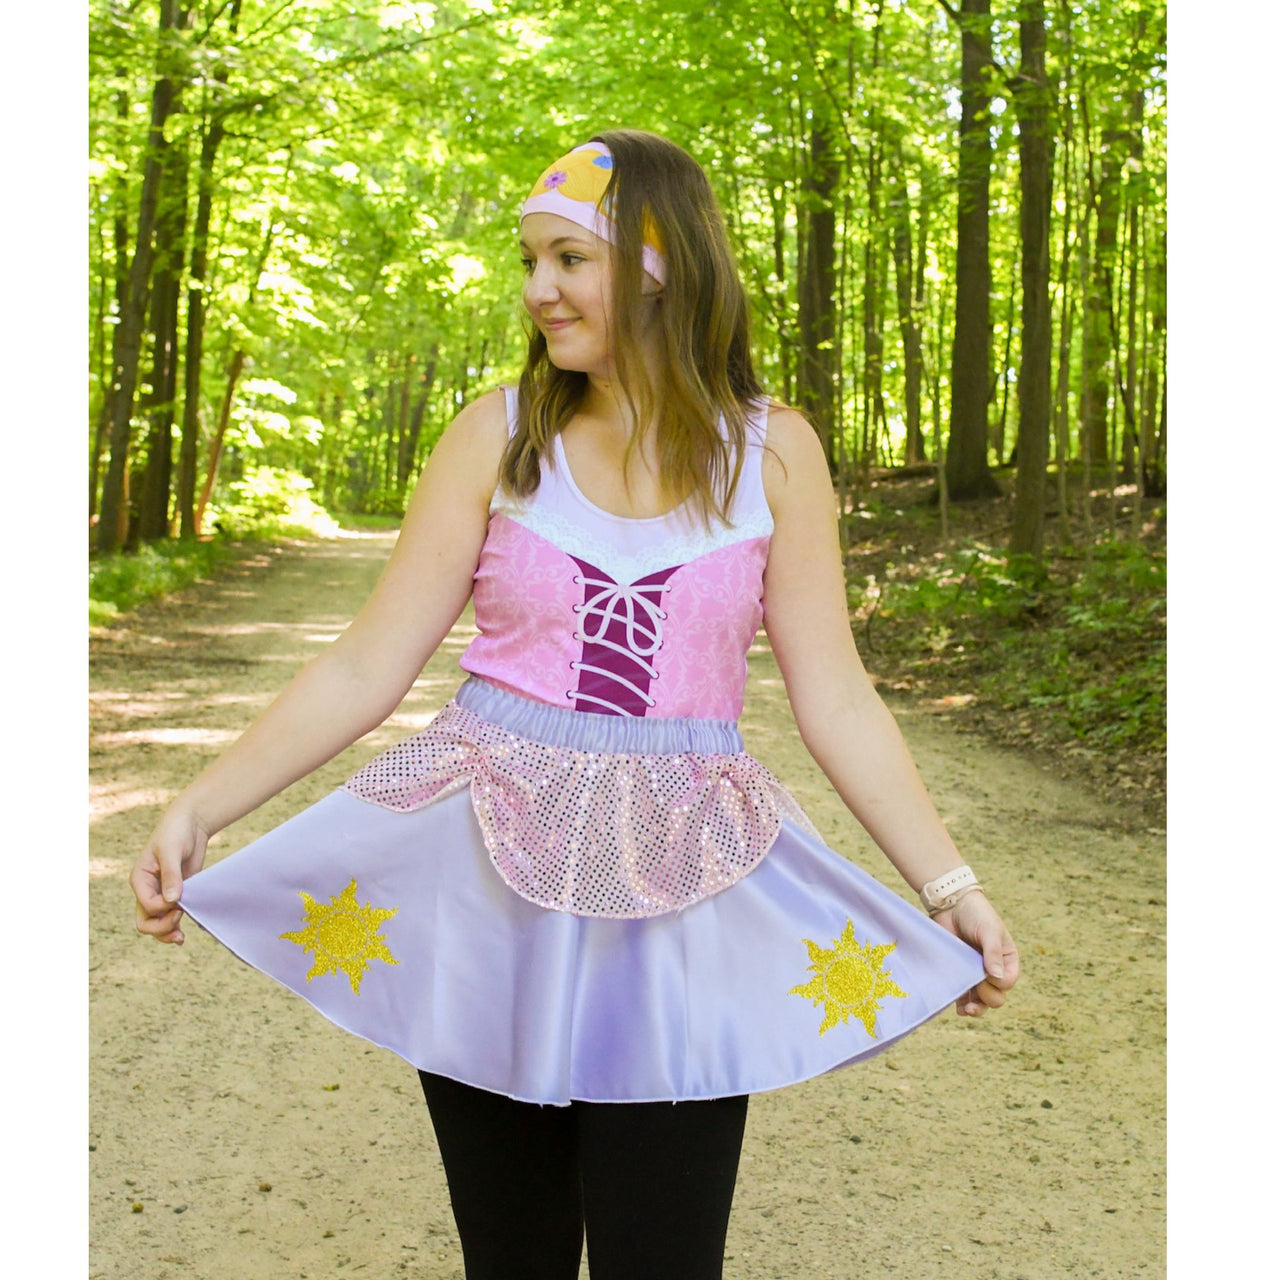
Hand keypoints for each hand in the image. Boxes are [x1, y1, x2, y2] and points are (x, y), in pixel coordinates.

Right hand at [130, 805, 209, 945]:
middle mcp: (147, 890)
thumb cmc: (176, 832)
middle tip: (179, 923)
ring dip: (167, 933)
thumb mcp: (171, 850)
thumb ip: (171, 875)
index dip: (163, 908)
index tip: (179, 898)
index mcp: (140, 880)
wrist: (191, 823)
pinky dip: (177, 925)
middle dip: (160, 928)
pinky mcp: (178, 893)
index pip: (147, 906)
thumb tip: (172, 901)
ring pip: (157, 923)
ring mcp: (162, 893)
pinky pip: (173, 915)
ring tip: (181, 939)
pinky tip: (188, 932)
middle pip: (146, 921)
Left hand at [932, 890, 1019, 1017]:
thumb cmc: (975, 914)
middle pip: (996, 996)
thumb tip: (997, 978)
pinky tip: (959, 1008)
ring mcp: (975, 974)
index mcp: (1007, 960)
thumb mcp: (989, 930)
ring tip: (967, 1010)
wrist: (951, 904)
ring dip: (976, 1008)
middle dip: (987, 996)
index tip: (985, 973)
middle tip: (976, 985)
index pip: (1007, 982)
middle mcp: (993, 970)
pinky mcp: (960, 975)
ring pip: (981, 1001)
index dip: (998, 984)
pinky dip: (962, 1004)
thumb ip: (993, 953)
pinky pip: (964, 996)